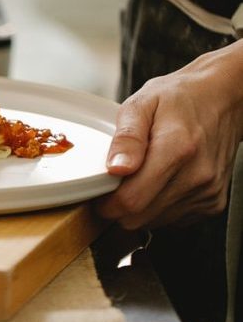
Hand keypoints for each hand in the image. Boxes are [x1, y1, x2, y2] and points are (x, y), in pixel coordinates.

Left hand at [98, 40, 242, 228]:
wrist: (222, 99)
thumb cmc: (179, 98)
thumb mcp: (142, 104)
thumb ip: (126, 138)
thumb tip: (115, 168)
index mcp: (176, 149)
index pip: (131, 200)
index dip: (106, 203)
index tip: (98, 193)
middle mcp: (197, 175)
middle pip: (139, 217)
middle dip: (118, 207)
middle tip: (114, 184)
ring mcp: (208, 191)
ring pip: (154, 222)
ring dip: (139, 208)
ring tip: (141, 177)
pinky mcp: (214, 202)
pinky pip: (173, 220)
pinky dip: (159, 208)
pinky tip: (160, 183)